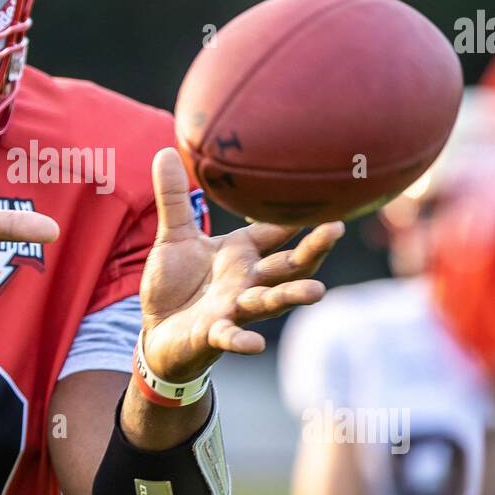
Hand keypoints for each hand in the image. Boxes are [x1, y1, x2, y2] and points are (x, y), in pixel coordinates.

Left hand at [139, 148, 342, 381]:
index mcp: (242, 254)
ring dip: (291, 296)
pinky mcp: (212, 334)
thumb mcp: (174, 237)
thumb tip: (167, 150)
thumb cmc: (175, 284)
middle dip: (313, 249)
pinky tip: (255, 344)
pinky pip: (230, 336)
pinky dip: (241, 340)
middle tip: (337, 228)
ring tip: (317, 292)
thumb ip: (174, 198)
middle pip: (288, 265)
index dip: (298, 215)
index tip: (328, 191)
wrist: (157, 332)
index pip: (277, 231)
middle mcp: (247, 281)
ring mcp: (233, 308)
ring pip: (269, 300)